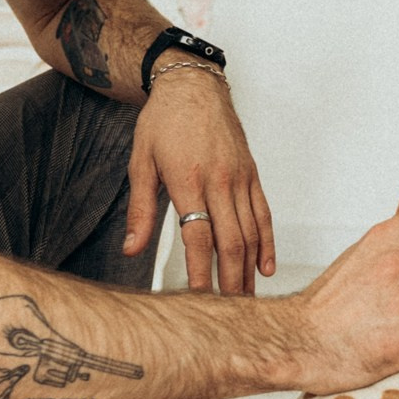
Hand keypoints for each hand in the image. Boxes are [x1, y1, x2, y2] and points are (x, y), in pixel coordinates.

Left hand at [125, 67, 275, 294]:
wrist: (193, 85)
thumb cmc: (163, 121)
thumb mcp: (140, 163)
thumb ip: (141, 210)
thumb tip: (131, 249)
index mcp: (189, 180)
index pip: (198, 239)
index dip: (199, 273)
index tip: (197, 300)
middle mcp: (220, 181)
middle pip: (231, 242)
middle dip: (230, 281)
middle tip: (229, 313)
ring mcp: (240, 178)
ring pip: (251, 232)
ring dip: (249, 269)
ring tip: (246, 299)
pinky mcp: (252, 173)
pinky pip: (264, 213)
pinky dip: (267, 242)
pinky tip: (265, 267)